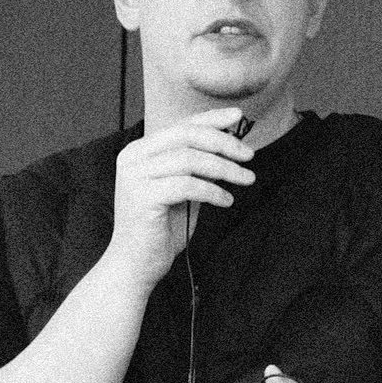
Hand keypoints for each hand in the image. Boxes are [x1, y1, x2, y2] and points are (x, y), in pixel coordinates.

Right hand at [105, 112, 256, 294]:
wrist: (135, 265)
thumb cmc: (160, 229)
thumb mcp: (183, 189)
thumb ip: (197, 166)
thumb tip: (228, 144)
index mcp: (139, 151)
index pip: (180, 125)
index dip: (211, 118)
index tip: (238, 117)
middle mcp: (133, 158)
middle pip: (186, 135)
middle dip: (223, 142)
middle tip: (248, 156)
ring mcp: (135, 177)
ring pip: (190, 159)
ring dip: (224, 168)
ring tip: (245, 179)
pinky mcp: (143, 197)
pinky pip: (187, 185)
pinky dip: (213, 192)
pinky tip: (226, 201)